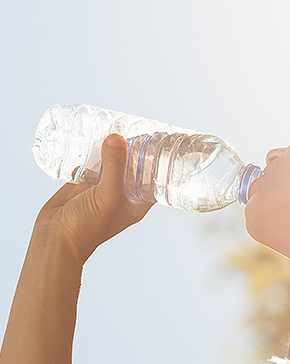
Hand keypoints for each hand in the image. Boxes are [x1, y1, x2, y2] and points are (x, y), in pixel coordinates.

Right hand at [33, 134, 153, 263]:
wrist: (55, 237)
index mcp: (137, 203)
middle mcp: (122, 195)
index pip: (154, 180)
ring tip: (118, 126)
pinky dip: (93, 153)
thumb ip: (114, 166)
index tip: (160, 142)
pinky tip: (94, 138)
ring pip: (113, 164)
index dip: (159, 163)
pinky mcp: (84, 185)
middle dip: (136, 151)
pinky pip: (92, 165)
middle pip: (134, 168)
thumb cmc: (88, 226)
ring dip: (114, 149)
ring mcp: (103, 189)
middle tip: (138, 128)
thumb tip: (118, 138)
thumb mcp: (108, 195)